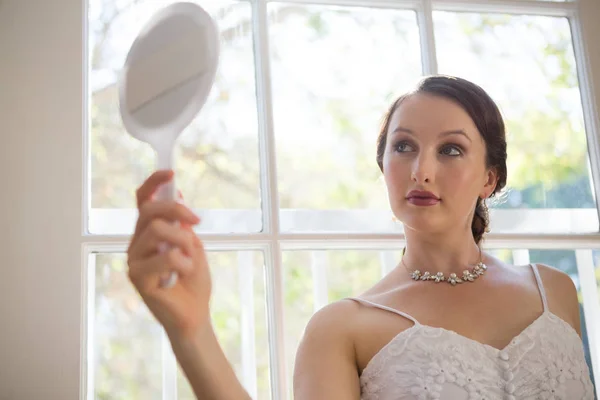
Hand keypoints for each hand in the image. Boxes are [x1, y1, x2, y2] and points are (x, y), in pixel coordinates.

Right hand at [127, 170, 212, 338]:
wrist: (194, 314)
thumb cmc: (192, 281)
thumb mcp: (193, 245)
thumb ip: (182, 224)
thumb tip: (177, 194)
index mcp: (148, 232)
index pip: (142, 201)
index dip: (153, 183)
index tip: (170, 173)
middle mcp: (136, 243)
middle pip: (148, 210)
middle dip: (176, 210)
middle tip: (197, 222)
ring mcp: (134, 260)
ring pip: (157, 230)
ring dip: (182, 240)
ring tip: (189, 258)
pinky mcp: (137, 277)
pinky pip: (164, 256)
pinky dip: (183, 262)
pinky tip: (183, 274)